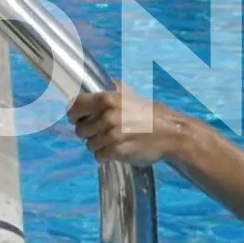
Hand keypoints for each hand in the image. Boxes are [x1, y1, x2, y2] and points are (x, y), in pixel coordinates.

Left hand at [69, 88, 184, 166]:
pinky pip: (98, 156)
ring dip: (97, 145)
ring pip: (88, 145)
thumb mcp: (129, 94)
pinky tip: (116, 149)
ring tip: (112, 140)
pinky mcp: (116, 152)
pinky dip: (105, 155)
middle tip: (101, 131)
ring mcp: (111, 135)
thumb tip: (91, 86)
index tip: (78, 118)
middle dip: (88, 132)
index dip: (74, 114)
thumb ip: (110, 89)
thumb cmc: (150, 113)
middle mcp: (106, 116)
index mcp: (106, 99)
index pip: (73, 107)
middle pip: (79, 130)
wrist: (170, 134)